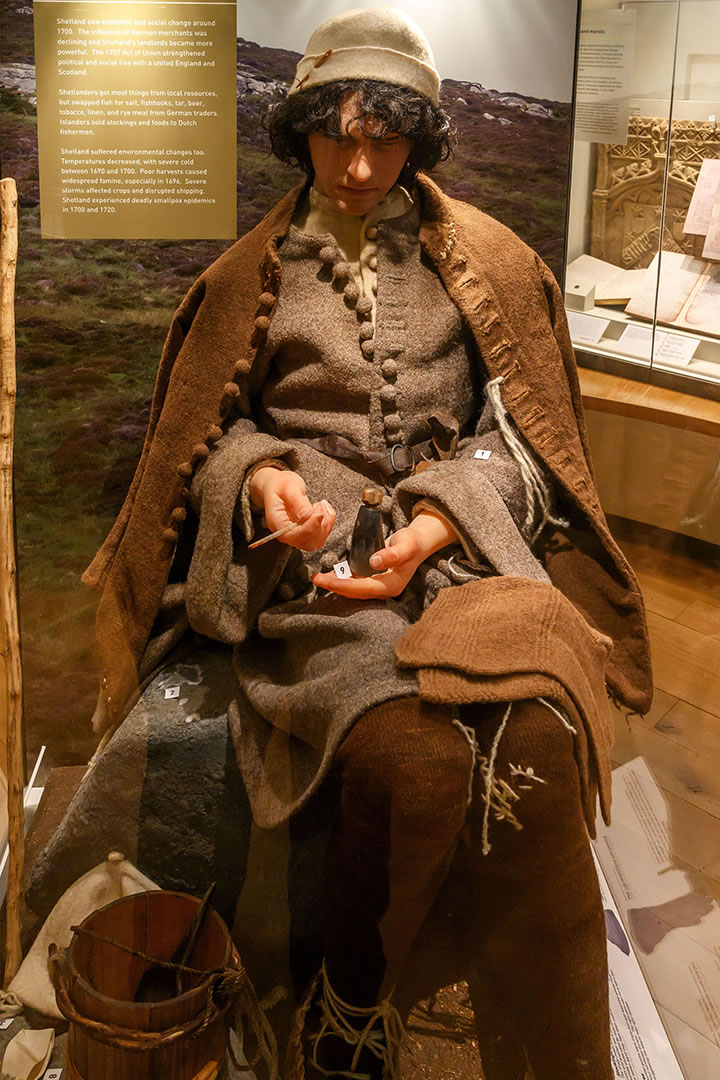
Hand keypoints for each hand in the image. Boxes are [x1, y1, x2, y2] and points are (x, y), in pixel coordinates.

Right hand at [249, 467, 335, 550]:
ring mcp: (296, 534)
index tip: (319, 514)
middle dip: (320, 527)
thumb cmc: (280, 484)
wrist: (278, 485)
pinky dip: (328, 523)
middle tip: (320, 506)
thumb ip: (297, 501)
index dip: (310, 528)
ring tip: (322, 505)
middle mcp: (286, 533)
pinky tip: (323, 509)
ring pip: (316, 542)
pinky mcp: (306, 532)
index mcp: (276, 522)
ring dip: (326, 525)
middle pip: (307, 543)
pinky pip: (321, 535)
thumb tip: (308, 514)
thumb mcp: (288, 486)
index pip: (293, 536)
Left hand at [313, 510, 458, 598]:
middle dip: (335, 586)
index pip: (364, 588)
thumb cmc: (412, 543)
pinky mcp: (372, 580)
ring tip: (318, 578)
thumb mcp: (405, 544)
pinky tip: (329, 574)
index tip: (328, 580)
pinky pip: (354, 583)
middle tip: (316, 579)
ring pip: (353, 589)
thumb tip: (374, 562)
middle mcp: (383, 590)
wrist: (416, 543)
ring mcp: (378, 586)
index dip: (344, 585)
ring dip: (335, 584)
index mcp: (391, 585)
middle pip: (355, 592)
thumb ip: (392, 554)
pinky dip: (341, 579)